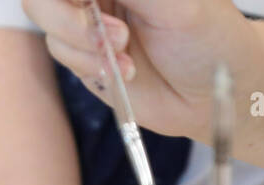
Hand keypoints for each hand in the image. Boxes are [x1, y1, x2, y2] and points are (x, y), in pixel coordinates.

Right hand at [21, 0, 263, 138]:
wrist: (213, 97)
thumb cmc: (209, 39)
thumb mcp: (175, 3)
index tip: (88, 5)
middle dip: (70, 19)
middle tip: (114, 36)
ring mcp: (89, 20)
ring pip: (49, 23)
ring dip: (83, 45)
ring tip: (125, 58)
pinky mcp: (85, 56)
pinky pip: (62, 53)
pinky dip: (89, 65)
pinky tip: (124, 72)